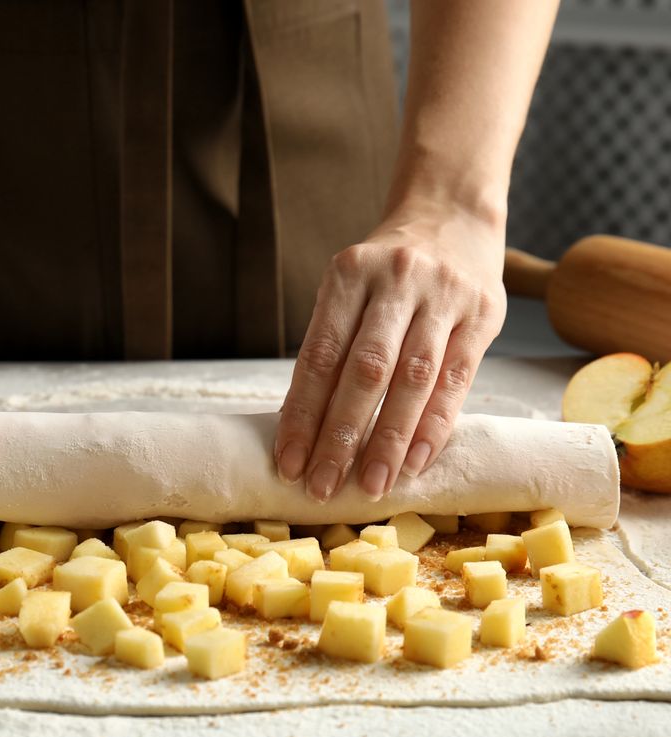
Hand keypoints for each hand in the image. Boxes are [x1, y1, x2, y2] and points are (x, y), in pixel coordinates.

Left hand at [275, 201, 506, 502]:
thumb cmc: (386, 273)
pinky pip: (457, 378)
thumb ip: (333, 345)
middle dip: (341, 435)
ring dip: (389, 439)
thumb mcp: (350, 289)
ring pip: (412, 379)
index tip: (289, 461)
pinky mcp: (483, 313)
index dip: (302, 414)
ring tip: (372, 485)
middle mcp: (395, 279)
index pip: (319, 356)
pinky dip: (433, 425)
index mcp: (348, 273)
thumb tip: (306, 428)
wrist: (452, 215)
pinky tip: (415, 461)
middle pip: (364, 370)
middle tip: (323, 486)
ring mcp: (443, 294)